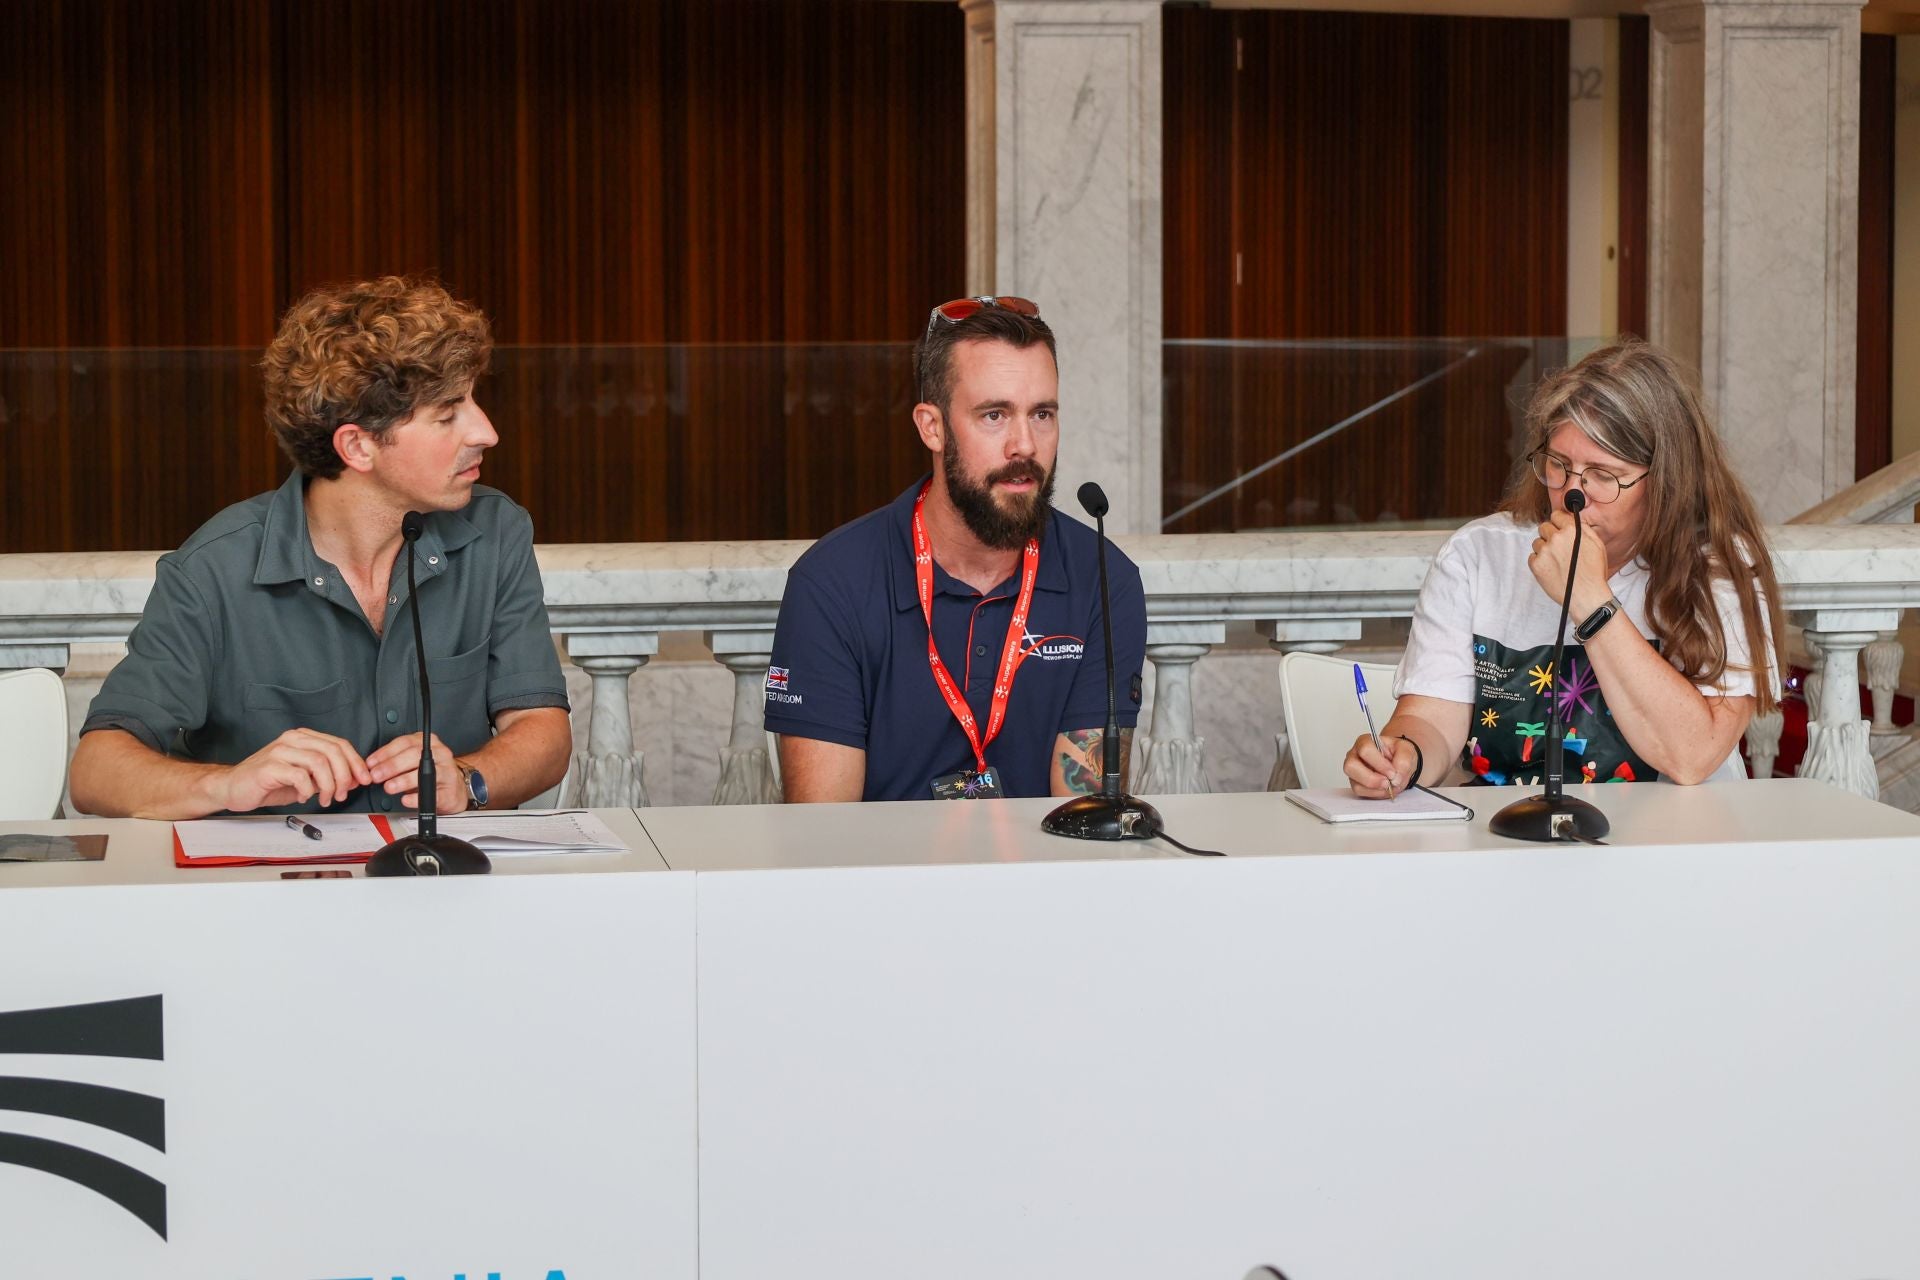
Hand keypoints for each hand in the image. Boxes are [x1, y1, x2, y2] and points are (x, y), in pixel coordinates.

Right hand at [219, 728, 372, 812]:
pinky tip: (304, 797)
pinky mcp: (269, 766)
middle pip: (333, 751)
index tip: (364, 780)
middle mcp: (292, 739)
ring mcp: (280, 751)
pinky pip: (300, 776)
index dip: (356, 763)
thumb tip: (355, 779)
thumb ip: (328, 775)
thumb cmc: (268, 783)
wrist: (232, 788)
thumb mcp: (305, 778)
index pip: (339, 744)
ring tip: (325, 799)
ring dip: (328, 785)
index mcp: (303, 738)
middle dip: (345, 776)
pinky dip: (308, 789)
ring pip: (319, 762)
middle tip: (342, 794)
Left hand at [365, 732, 467, 813]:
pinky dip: (417, 798)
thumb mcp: (415, 760)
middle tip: (377, 775)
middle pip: (414, 755)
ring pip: (424, 773)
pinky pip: (433, 793)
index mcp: (428, 742)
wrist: (454, 790)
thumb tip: (373, 766)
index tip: (371, 763)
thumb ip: (396, 759)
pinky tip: (406, 799)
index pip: (405, 742)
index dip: (385, 753)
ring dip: (403, 780)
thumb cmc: (432, 773)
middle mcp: (440, 753)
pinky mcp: (450, 790)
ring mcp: (447, 771)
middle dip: (391, 766)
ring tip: (389, 787)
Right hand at [1343, 732, 1415, 798]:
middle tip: (1387, 783)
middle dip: (1371, 779)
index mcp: (1365, 742)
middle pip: (1351, 767)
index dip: (1379, 763)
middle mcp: (1354, 755)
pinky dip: (1375, 794)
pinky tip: (1384, 789)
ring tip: (1389, 787)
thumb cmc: (1397, 754)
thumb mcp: (1406, 750)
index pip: (1365, 750)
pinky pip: (1361, 792)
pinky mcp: (1356, 784)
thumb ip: (1403, 761)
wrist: (1398, 764)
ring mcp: (1353, 771)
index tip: (1392, 773)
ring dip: (1375, 789)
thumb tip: (1395, 778)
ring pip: (1355, 784)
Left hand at [1528, 510, 1612, 616]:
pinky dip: (1539, 561)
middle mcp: (1556, 538)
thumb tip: (1571, 519)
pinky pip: (1532, 557)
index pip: (1556, 515)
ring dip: (1544, 549)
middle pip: (1544, 527)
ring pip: (1537, 542)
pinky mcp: (1536, 565)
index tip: (1559, 527)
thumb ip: (1582, 528)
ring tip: (1557, 561)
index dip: (1558, 522)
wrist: (1587, 596)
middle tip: (1559, 547)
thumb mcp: (1597, 544)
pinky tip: (1552, 569)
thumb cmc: (1594, 572)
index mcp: (1572, 530)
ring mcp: (1544, 551)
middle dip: (1550, 535)